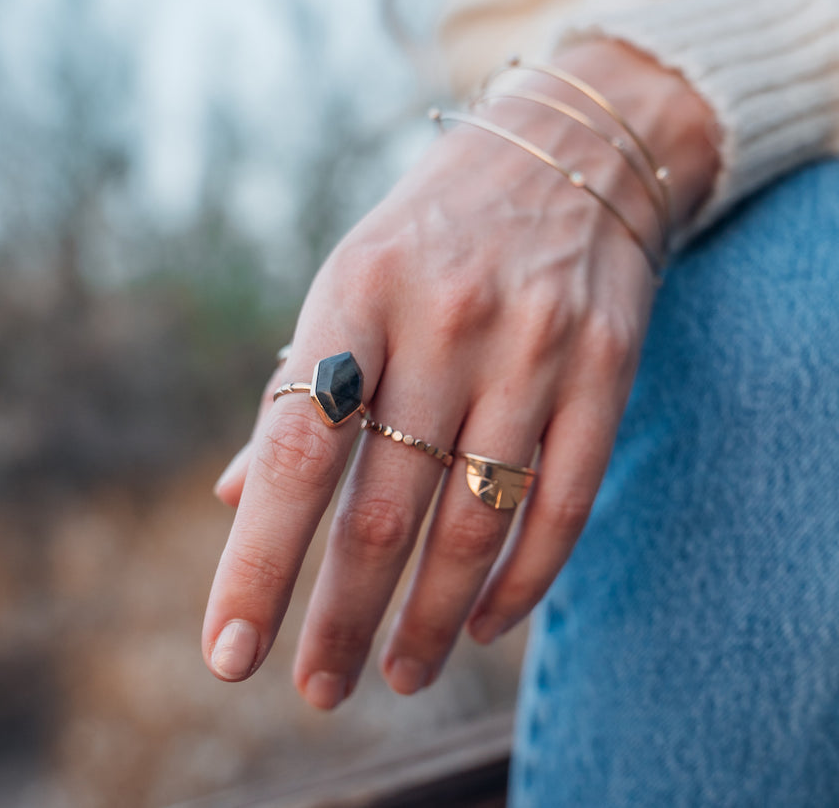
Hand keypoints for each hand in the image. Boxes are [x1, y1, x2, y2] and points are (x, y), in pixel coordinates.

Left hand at [202, 40, 717, 707]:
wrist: (579, 147)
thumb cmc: (439, 230)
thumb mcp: (352, 278)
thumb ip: (300, 387)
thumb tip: (236, 499)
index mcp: (359, 287)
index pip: (297, 449)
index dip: (260, 561)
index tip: (230, 653)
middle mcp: (447, 318)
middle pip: (386, 507)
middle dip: (345, 617)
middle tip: (318, 691)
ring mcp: (537, 344)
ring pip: (476, 521)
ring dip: (433, 619)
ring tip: (401, 675)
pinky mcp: (608, 368)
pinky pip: (564, 502)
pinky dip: (523, 580)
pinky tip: (485, 625)